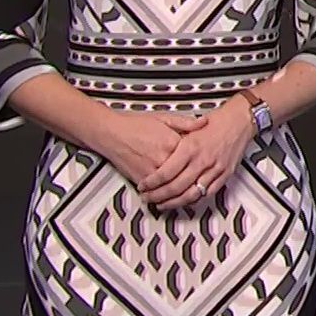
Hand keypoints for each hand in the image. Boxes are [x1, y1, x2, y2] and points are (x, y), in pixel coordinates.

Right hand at [82, 108, 198, 185]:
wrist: (111, 133)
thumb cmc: (135, 124)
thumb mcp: (163, 118)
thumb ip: (185, 122)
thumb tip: (204, 123)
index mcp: (173, 142)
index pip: (194, 156)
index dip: (200, 161)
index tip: (204, 164)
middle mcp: (164, 159)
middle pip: (186, 175)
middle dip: (195, 181)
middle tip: (200, 184)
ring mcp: (153, 171)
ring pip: (173, 188)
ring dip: (181, 193)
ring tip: (187, 194)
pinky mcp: (142, 180)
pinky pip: (157, 192)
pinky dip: (164, 196)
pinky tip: (170, 197)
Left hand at [139, 99, 254, 211]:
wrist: (240, 120)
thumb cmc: (216, 121)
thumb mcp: (189, 125)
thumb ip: (173, 139)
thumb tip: (157, 151)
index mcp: (190, 147)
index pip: (166, 172)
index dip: (151, 183)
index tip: (143, 186)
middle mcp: (202, 160)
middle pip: (175, 187)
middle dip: (158, 196)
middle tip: (148, 198)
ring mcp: (214, 169)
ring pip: (190, 195)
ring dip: (174, 203)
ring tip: (163, 204)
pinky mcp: (224, 175)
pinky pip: (207, 194)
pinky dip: (193, 200)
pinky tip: (184, 201)